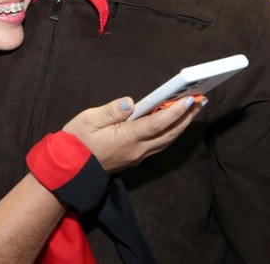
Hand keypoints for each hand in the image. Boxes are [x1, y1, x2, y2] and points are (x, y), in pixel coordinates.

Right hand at [63, 96, 201, 172]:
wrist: (68, 169)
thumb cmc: (76, 141)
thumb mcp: (88, 119)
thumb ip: (111, 110)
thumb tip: (130, 102)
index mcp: (126, 138)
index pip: (157, 124)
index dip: (175, 112)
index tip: (190, 100)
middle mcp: (136, 150)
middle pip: (169, 134)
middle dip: (187, 118)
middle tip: (201, 101)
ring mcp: (136, 156)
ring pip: (166, 141)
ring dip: (181, 126)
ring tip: (192, 110)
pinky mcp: (133, 158)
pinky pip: (159, 145)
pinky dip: (170, 133)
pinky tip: (172, 123)